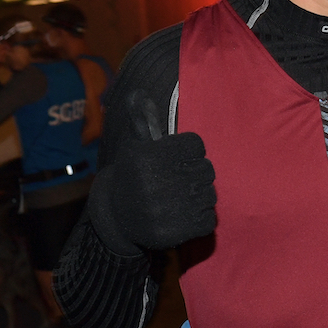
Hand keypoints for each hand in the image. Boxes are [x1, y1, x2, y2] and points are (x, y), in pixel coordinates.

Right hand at [86, 91, 216, 255]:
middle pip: (207, 169)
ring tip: (181, 197)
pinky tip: (184, 214)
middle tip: (180, 179)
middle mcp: (155, 183)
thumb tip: (138, 93)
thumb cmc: (134, 175)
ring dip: (200, 195)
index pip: (197, 145)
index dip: (190, 151)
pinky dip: (201, 217)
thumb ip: (141, 120)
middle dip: (197, 173)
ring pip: (210, 194)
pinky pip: (209, 219)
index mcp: (147, 158)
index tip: (177, 158)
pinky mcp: (175, 233)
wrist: (117, 217)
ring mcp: (166, 211)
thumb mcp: (135, 146)